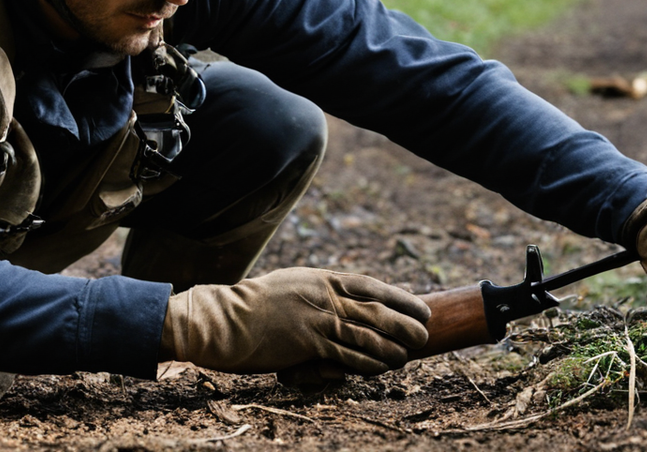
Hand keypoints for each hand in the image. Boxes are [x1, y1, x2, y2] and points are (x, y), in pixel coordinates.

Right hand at [160, 267, 429, 374]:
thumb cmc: (251, 308)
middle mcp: (323, 296)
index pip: (370, 285)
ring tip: (410, 354)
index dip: (399, 297)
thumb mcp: (290, 288)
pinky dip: (369, 362)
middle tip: (425, 332)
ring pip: (367, 334)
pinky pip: (347, 355)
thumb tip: (343, 302)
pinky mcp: (308, 344)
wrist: (220, 321)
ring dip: (392, 346)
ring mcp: (317, 320)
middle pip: (376, 309)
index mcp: (320, 279)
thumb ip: (317, 294)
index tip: (420, 306)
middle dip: (405, 322)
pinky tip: (383, 367)